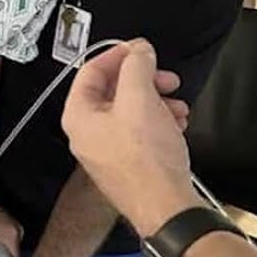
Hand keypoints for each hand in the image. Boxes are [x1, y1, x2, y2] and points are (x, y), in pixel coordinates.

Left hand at [62, 40, 196, 236]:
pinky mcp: (127, 163)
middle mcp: (86, 133)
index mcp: (78, 115)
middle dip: (143, 80)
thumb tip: (139, 50)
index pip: (90, 71)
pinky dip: (158, 121)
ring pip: (130, 111)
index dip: (118, 54)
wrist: (166, 207)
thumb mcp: (140, 99)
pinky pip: (139, 132)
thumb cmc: (147, 157)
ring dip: (156, 101)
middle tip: (167, 79)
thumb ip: (136, 66)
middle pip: (112, 90)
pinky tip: (178, 124)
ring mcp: (106, 150)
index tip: (142, 49)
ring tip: (179, 106)